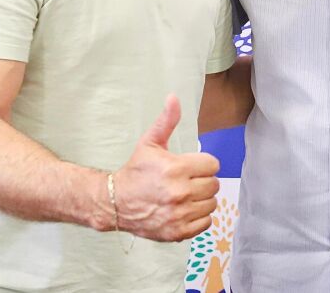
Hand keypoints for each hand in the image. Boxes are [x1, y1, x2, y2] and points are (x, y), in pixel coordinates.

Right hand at [113, 94, 220, 240]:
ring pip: (211, 203)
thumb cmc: (135, 172)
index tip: (190, 167)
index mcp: (176, 169)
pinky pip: (205, 222)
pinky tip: (185, 210)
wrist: (115, 203)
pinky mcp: (178, 231)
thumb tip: (174, 97)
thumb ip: (166, 121)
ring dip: (202, 199)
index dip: (202, 164)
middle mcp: (180, 192)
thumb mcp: (149, 143)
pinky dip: (199, 218)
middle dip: (202, 181)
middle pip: (214, 184)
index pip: (212, 165)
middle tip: (187, 182)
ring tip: (185, 196)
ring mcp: (179, 214)